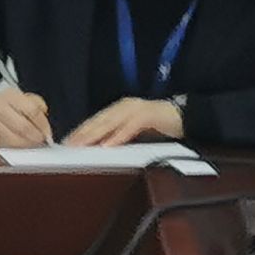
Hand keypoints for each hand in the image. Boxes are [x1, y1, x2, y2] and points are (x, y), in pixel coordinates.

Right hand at [0, 86, 52, 148]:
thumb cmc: (9, 103)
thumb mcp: (24, 96)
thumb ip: (36, 104)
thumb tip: (44, 114)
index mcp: (9, 95)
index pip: (32, 110)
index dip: (43, 124)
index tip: (48, 133)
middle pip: (23, 127)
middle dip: (37, 137)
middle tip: (42, 141)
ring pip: (14, 140)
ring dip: (27, 145)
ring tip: (33, 144)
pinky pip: (5, 146)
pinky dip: (16, 149)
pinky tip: (21, 145)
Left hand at [62, 97, 184, 146]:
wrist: (187, 117)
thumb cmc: (160, 126)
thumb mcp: (136, 132)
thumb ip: (120, 136)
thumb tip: (102, 148)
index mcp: (120, 109)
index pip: (96, 121)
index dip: (81, 131)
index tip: (68, 142)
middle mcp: (125, 106)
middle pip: (99, 121)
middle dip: (83, 134)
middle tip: (69, 145)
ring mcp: (136, 109)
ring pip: (110, 122)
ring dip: (95, 135)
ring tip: (82, 145)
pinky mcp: (148, 114)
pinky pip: (130, 126)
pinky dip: (118, 136)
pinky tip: (108, 145)